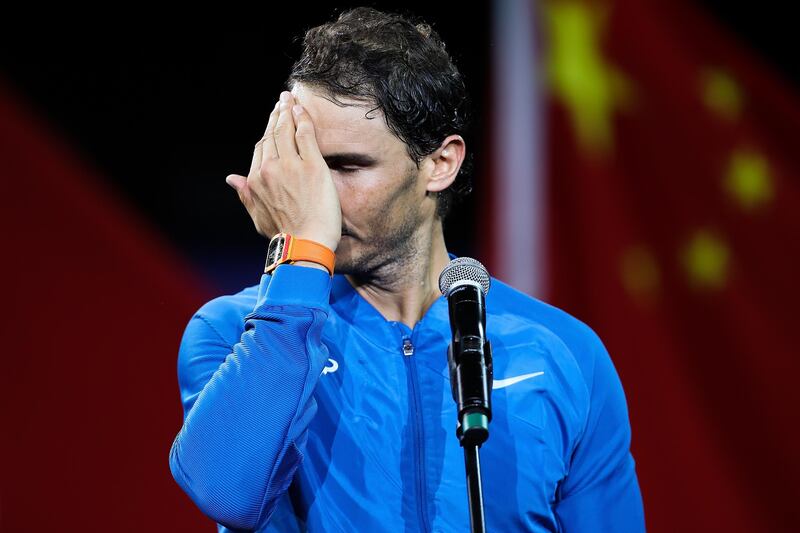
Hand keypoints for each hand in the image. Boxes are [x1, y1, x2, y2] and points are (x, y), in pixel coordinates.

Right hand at [225, 91, 341, 252]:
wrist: (304, 245)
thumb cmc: (284, 236)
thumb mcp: (258, 217)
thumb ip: (246, 195)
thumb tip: (230, 179)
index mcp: (255, 181)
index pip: (260, 149)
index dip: (267, 133)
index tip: (272, 123)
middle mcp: (269, 169)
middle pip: (272, 135)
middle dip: (277, 115)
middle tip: (282, 101)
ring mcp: (290, 165)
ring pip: (286, 131)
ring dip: (288, 111)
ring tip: (290, 100)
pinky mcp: (312, 165)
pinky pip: (305, 134)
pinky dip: (303, 119)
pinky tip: (302, 109)